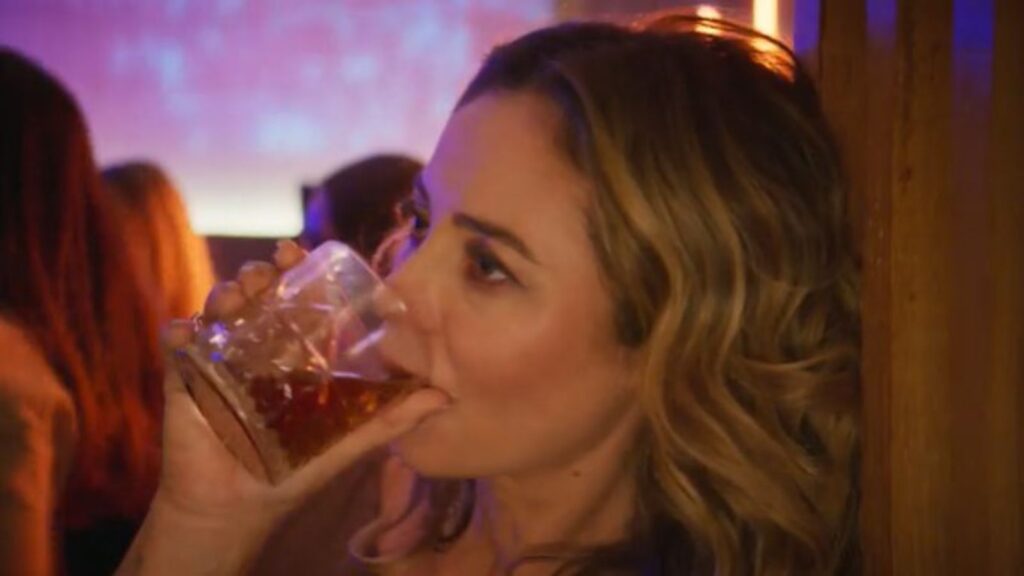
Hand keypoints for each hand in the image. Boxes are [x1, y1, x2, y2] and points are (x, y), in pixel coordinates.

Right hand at [121, 241, 450, 575]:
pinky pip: (177, 344)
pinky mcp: (187, 378)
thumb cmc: (291, 472)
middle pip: (255, 295)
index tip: (299, 252)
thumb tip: (441, 398)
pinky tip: (186, 331)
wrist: (236, 508)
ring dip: (224, 293)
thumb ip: (390, 419)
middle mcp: (255, 348)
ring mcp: (219, 359)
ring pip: (217, 310)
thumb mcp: (347, 442)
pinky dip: (179, 332)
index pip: (295, 300)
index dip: (296, 271)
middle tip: (268, 270)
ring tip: (234, 297)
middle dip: (258, 273)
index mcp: (292, 354)